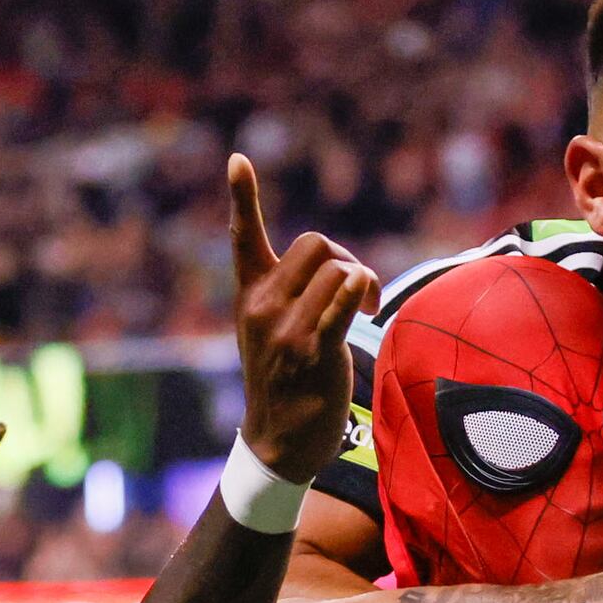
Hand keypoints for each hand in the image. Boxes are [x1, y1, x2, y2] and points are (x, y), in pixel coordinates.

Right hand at [227, 155, 378, 484]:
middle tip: (353, 291)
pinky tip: (365, 309)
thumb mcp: (272, 332)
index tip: (238, 160)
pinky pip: (344, 297)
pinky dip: (360, 293)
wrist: (278, 442)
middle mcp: (262, 306)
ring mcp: (285, 328)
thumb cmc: (286, 381)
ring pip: (337, 267)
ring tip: (364, 307)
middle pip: (316, 243)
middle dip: (345, 258)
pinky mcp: (312, 348)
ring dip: (361, 281)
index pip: (244, 238)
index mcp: (250, 295)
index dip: (243, 197)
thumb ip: (290, 294)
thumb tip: (338, 268)